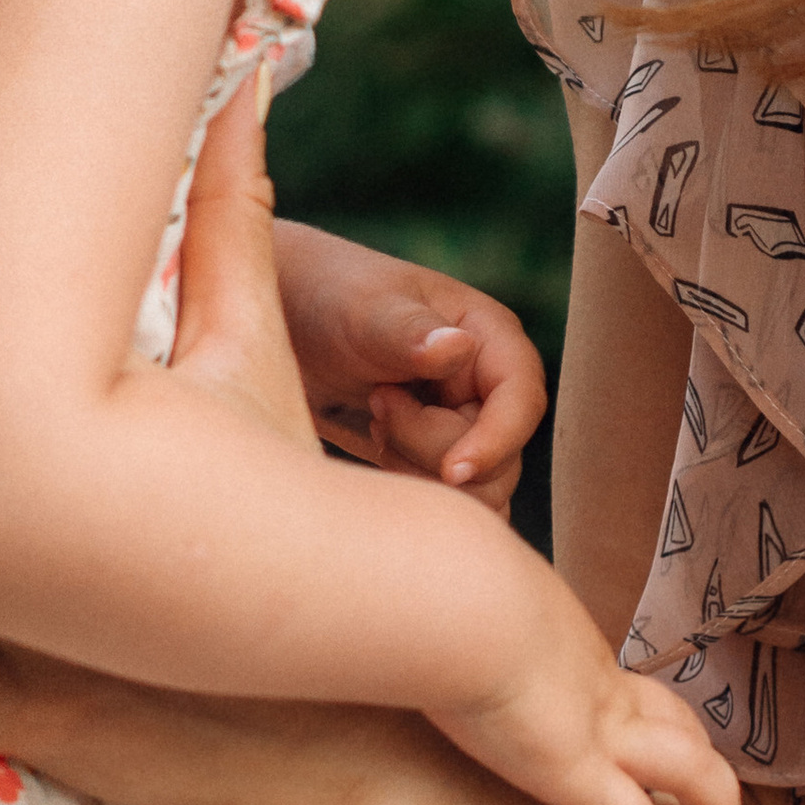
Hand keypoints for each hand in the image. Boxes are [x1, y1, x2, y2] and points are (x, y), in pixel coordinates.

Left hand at [275, 219, 545, 508]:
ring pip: (476, 492)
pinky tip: (376, 447)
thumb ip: (407, 331)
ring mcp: (464, 427)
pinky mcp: (435, 460)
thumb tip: (456, 347)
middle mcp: (487, 388)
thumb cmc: (328, 299)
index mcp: (489, 339)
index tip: (451, 470)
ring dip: (418, 471)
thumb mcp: (363, 310)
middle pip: (500, 461)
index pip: (523, 402)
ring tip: (377, 420)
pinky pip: (448, 505)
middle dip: (432, 451)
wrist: (282, 328)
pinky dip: (410, 491)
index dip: (497, 441)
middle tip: (379, 403)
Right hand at [426, 562, 743, 804]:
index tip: (614, 738)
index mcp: (570, 649)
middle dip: (694, 753)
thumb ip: (458, 621)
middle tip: (691, 790)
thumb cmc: (448, 589)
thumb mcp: (460, 601)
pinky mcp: (582, 771)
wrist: (459, 601)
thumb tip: (426, 615)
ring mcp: (601, 728)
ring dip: (713, 803)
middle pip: (675, 718)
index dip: (630, 712)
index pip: (616, 682)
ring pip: (694, 768)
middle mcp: (600, 687)